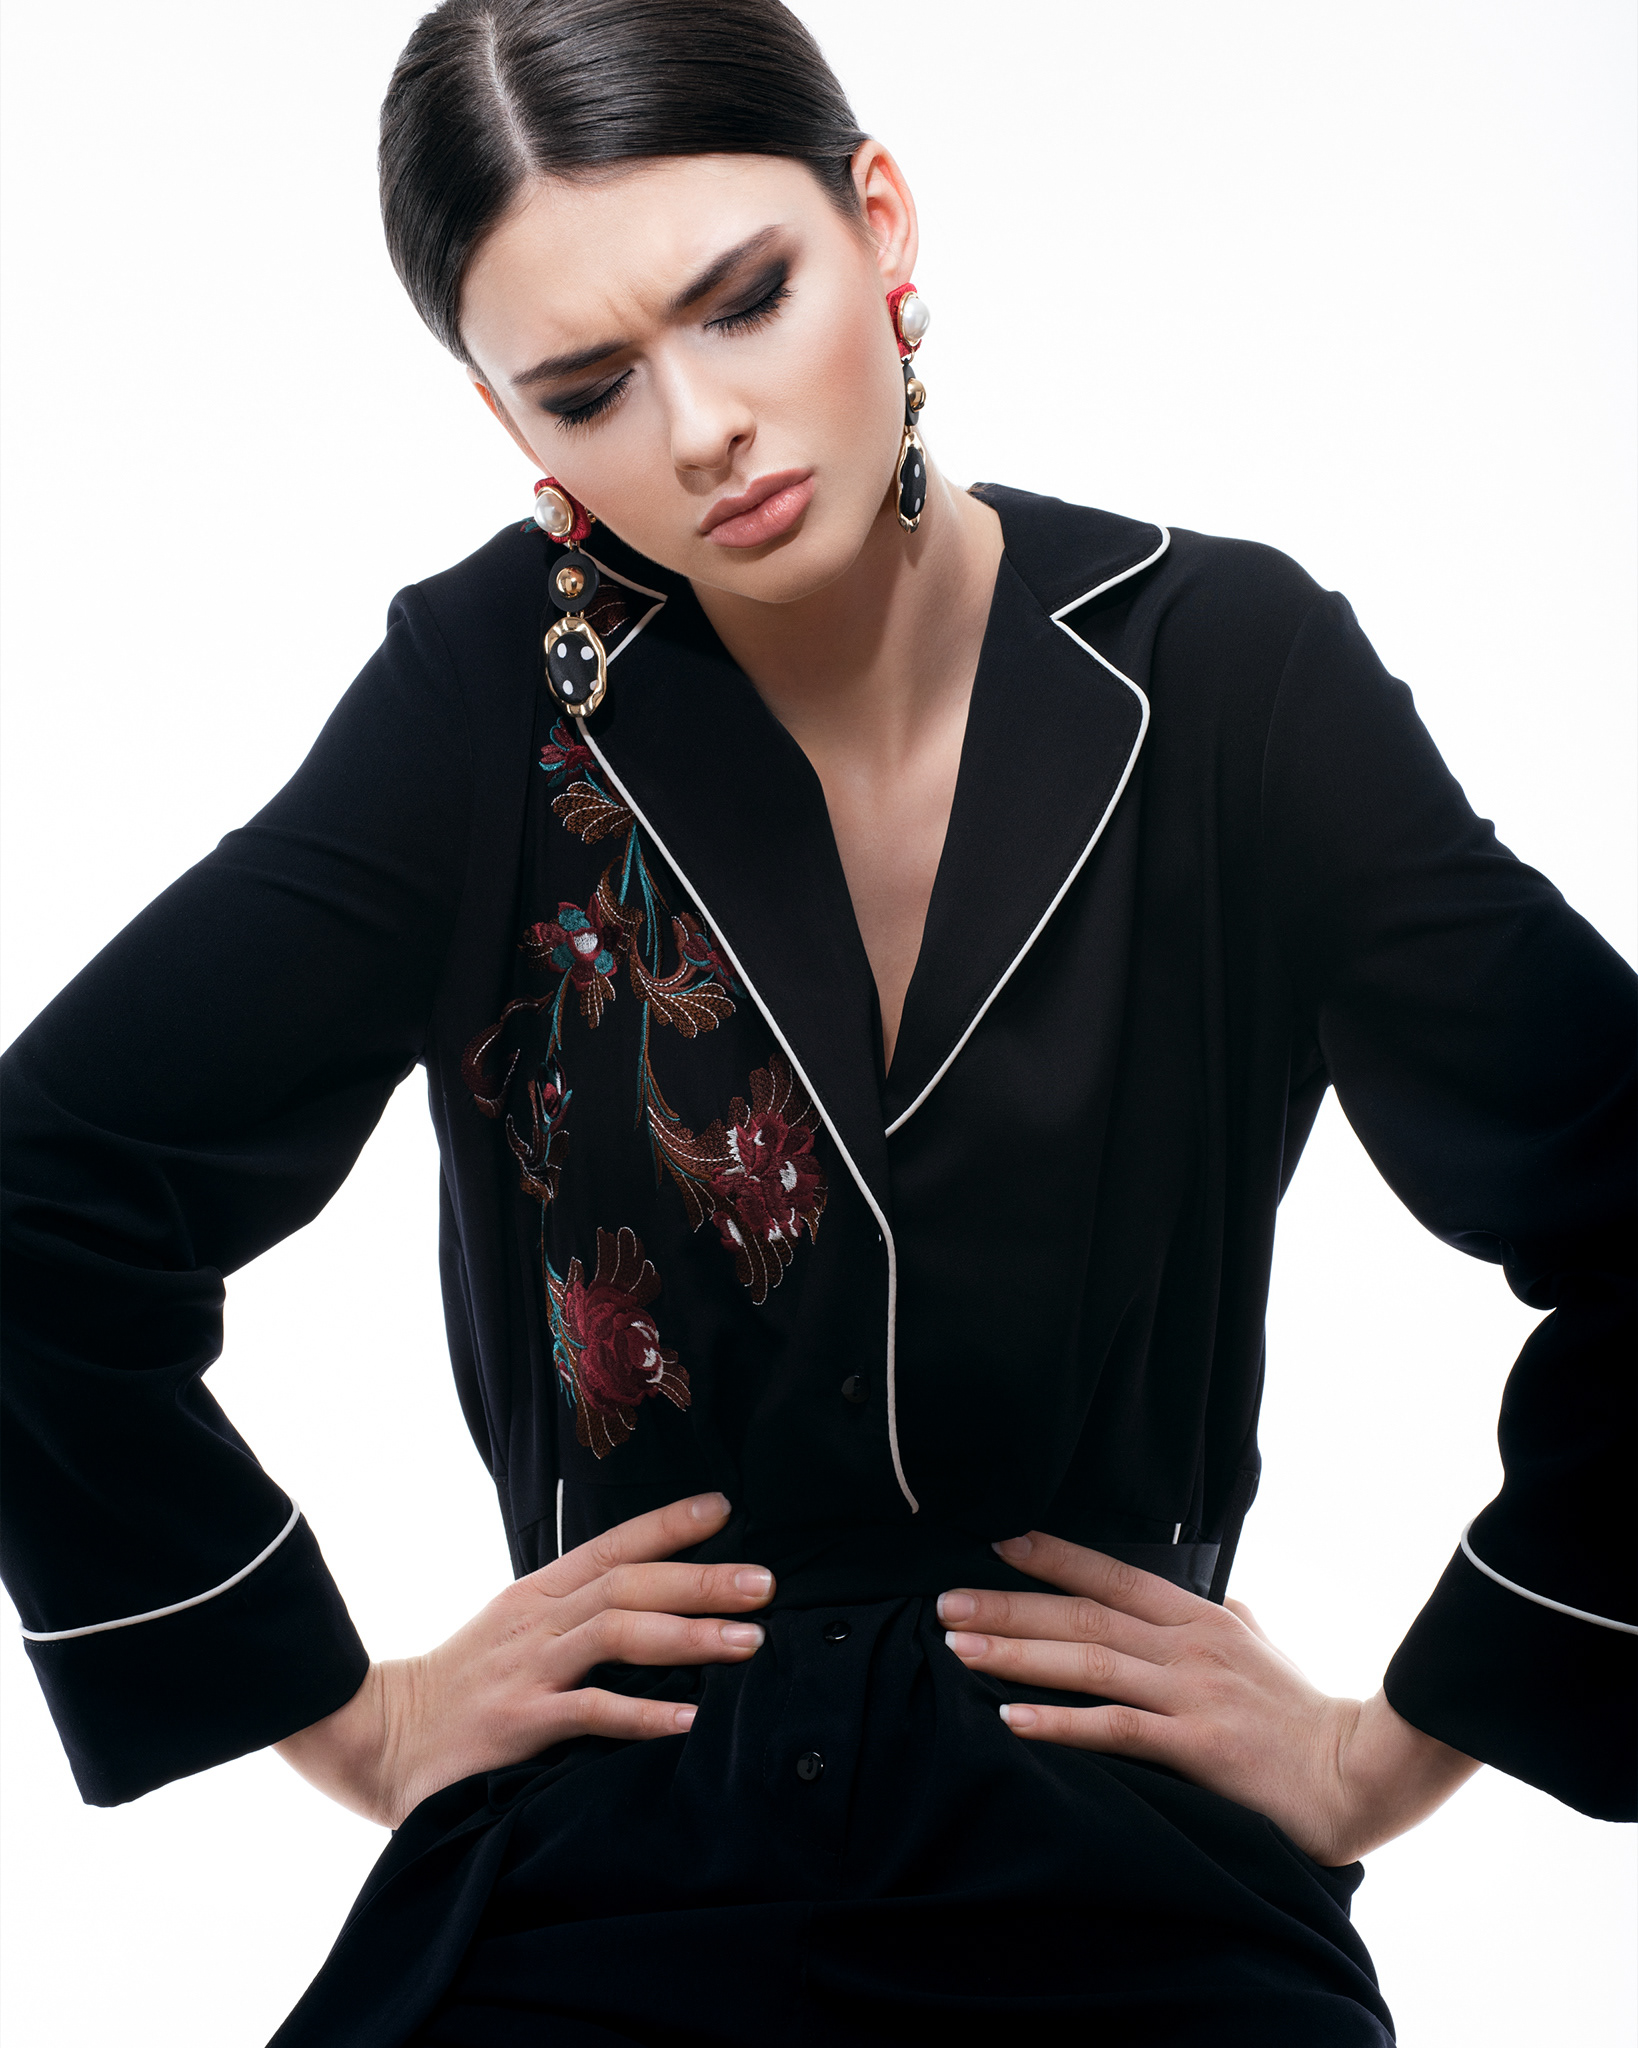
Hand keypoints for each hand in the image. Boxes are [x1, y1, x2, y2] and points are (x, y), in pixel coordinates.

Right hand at [276, 1492, 771, 1828]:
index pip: (610, 1546)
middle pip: (629, 1584)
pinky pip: (589, 1712)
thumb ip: (571, 1620)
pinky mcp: (517, 1723)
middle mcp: (537, 1621)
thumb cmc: (458, 1690)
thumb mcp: (513, 1636)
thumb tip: (649, 1612)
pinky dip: (641, 1713)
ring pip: (617, 1635)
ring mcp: (527, 1669)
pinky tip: (686, 1719)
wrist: (377, 1738)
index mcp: (537, 1595)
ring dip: (689, 1636)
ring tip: (748, 1642)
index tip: (723, 1509)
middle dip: (702, 1580)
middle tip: (765, 1582)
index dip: (667, 1524)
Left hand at [939, 1530, 1478, 1865]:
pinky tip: (1011, 1720)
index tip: (997, 1542)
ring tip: (957, 1649)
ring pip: (1087, 1664)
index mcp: (1200, 1618)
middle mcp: (1187, 1646)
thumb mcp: (1263, 1647)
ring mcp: (1190, 1693)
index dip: (1053, 1556)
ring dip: (1016, 1655)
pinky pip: (1115, 1729)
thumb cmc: (1305, 1715)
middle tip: (945, 1601)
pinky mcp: (1196, 1744)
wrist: (1357, 1773)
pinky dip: (1059, 1723)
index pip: (1112, 1575)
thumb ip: (1228, 1621)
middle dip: (1008, 1607)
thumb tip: (1213, 1598)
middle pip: (1082, 1616)